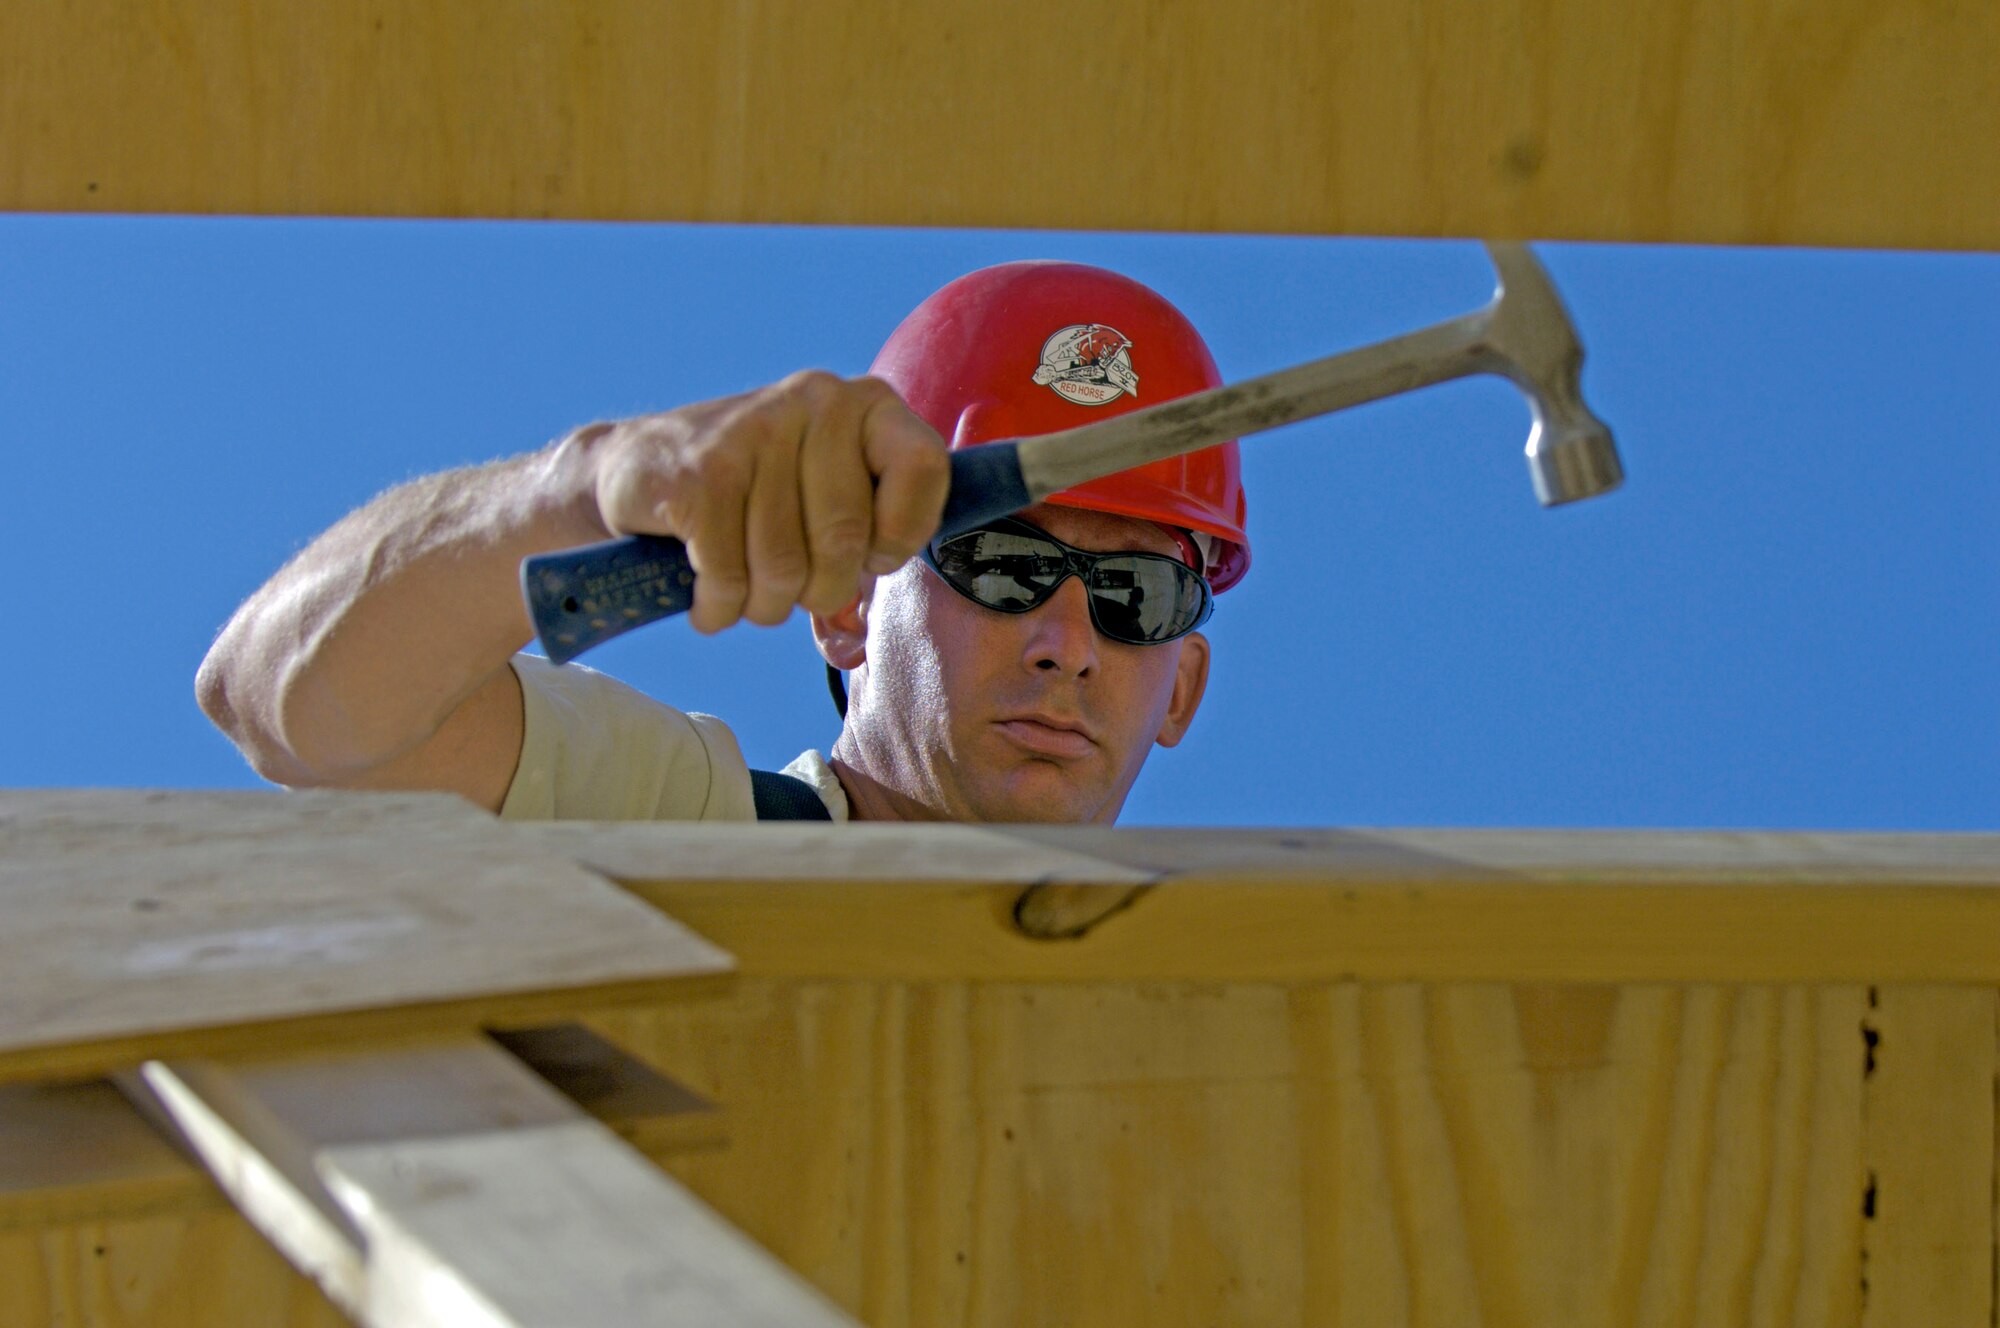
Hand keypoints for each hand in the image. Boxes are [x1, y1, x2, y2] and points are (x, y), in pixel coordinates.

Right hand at [577, 372, 949, 633]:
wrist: (633, 472)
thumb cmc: (753, 500)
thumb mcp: (828, 494)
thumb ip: (878, 526)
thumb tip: (910, 588)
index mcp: (864, 404)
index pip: (924, 466)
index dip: (900, 535)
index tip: (871, 555)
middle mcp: (813, 401)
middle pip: (847, 539)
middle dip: (820, 591)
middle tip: (792, 588)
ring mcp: (750, 431)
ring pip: (785, 568)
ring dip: (762, 604)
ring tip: (745, 589)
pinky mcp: (696, 473)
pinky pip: (728, 575)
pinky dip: (717, 605)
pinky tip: (706, 591)